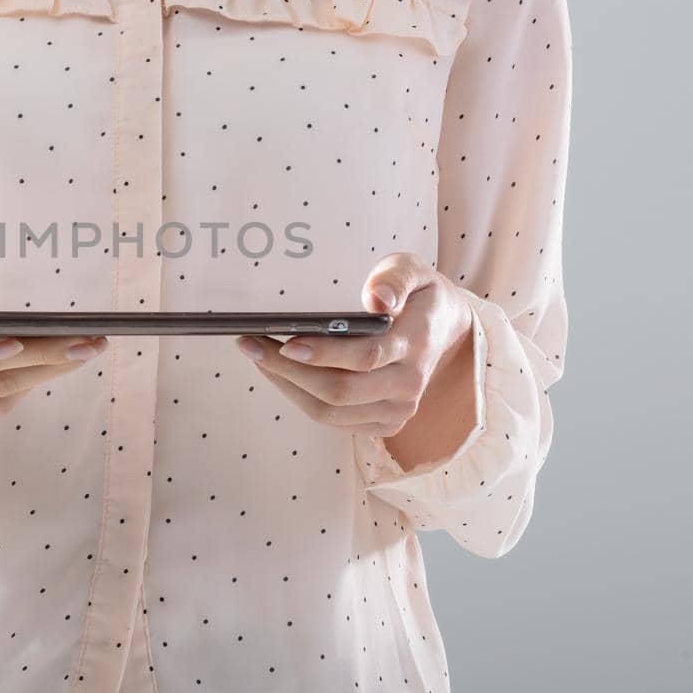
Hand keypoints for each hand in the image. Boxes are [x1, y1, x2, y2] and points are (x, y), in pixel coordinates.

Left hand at [235, 252, 475, 438]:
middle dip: (287, 370)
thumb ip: (395, 278)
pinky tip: (280, 373)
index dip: (323, 353)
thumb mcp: (413, 269)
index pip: (366, 357)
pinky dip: (300, 398)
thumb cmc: (416, 294)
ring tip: (256, 356)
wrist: (443, 329)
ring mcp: (398, 409)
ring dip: (286, 386)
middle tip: (250, 344)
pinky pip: (333, 421)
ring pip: (330, 412)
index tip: (285, 341)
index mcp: (416, 343)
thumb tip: (377, 299)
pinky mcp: (385, 423)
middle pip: (339, 391)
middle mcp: (409, 384)